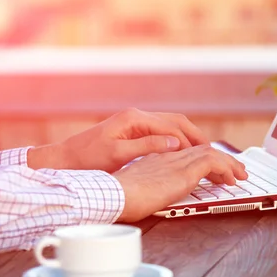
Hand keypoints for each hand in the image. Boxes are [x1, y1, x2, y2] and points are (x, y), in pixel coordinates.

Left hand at [27, 108, 208, 171]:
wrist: (63, 159)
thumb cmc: (87, 159)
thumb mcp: (118, 154)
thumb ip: (148, 147)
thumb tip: (176, 145)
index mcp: (135, 119)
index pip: (172, 128)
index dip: (190, 143)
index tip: (206, 157)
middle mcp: (137, 116)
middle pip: (177, 121)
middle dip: (196, 136)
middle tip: (213, 152)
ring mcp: (135, 122)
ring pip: (171, 125)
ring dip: (189, 138)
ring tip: (204, 153)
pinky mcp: (133, 131)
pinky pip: (162, 132)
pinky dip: (177, 140)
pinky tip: (183, 153)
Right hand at [113, 145, 247, 221]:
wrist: (112, 195)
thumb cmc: (118, 198)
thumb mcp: (135, 190)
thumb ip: (148, 188)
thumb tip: (153, 196)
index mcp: (156, 160)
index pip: (187, 154)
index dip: (204, 160)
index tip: (215, 172)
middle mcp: (168, 157)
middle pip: (202, 151)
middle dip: (223, 160)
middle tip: (236, 171)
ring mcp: (176, 162)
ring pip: (211, 154)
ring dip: (230, 164)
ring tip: (240, 176)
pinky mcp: (184, 171)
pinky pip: (213, 162)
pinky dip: (226, 168)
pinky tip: (231, 180)